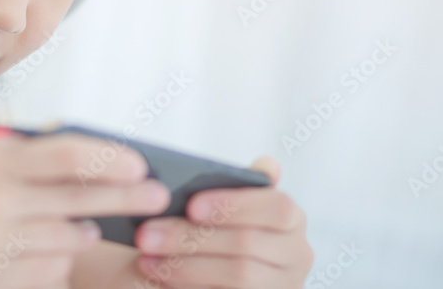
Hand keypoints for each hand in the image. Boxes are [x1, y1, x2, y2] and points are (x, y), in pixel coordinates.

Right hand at [0, 129, 170, 288]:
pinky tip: (48, 248)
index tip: (140, 165)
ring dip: (81, 233)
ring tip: (86, 224)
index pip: (69, 156)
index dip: (112, 160)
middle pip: (79, 202)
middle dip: (125, 200)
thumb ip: (18, 152)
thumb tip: (80, 154)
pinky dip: (53, 262)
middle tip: (156, 197)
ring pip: (65, 244)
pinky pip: (42, 276)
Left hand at [132, 156, 313, 287]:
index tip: (191, 206)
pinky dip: (189, 285)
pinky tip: (161, 276)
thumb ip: (240, 186)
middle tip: (146, 233)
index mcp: (292, 219)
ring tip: (146, 257)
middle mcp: (297, 255)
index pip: (277, 208)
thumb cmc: (219, 227)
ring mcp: (282, 286)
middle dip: (191, 237)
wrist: (209, 271)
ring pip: (238, 275)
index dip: (234, 205)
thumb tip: (267, 165)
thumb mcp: (227, 205)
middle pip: (247, 243)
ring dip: (186, 265)